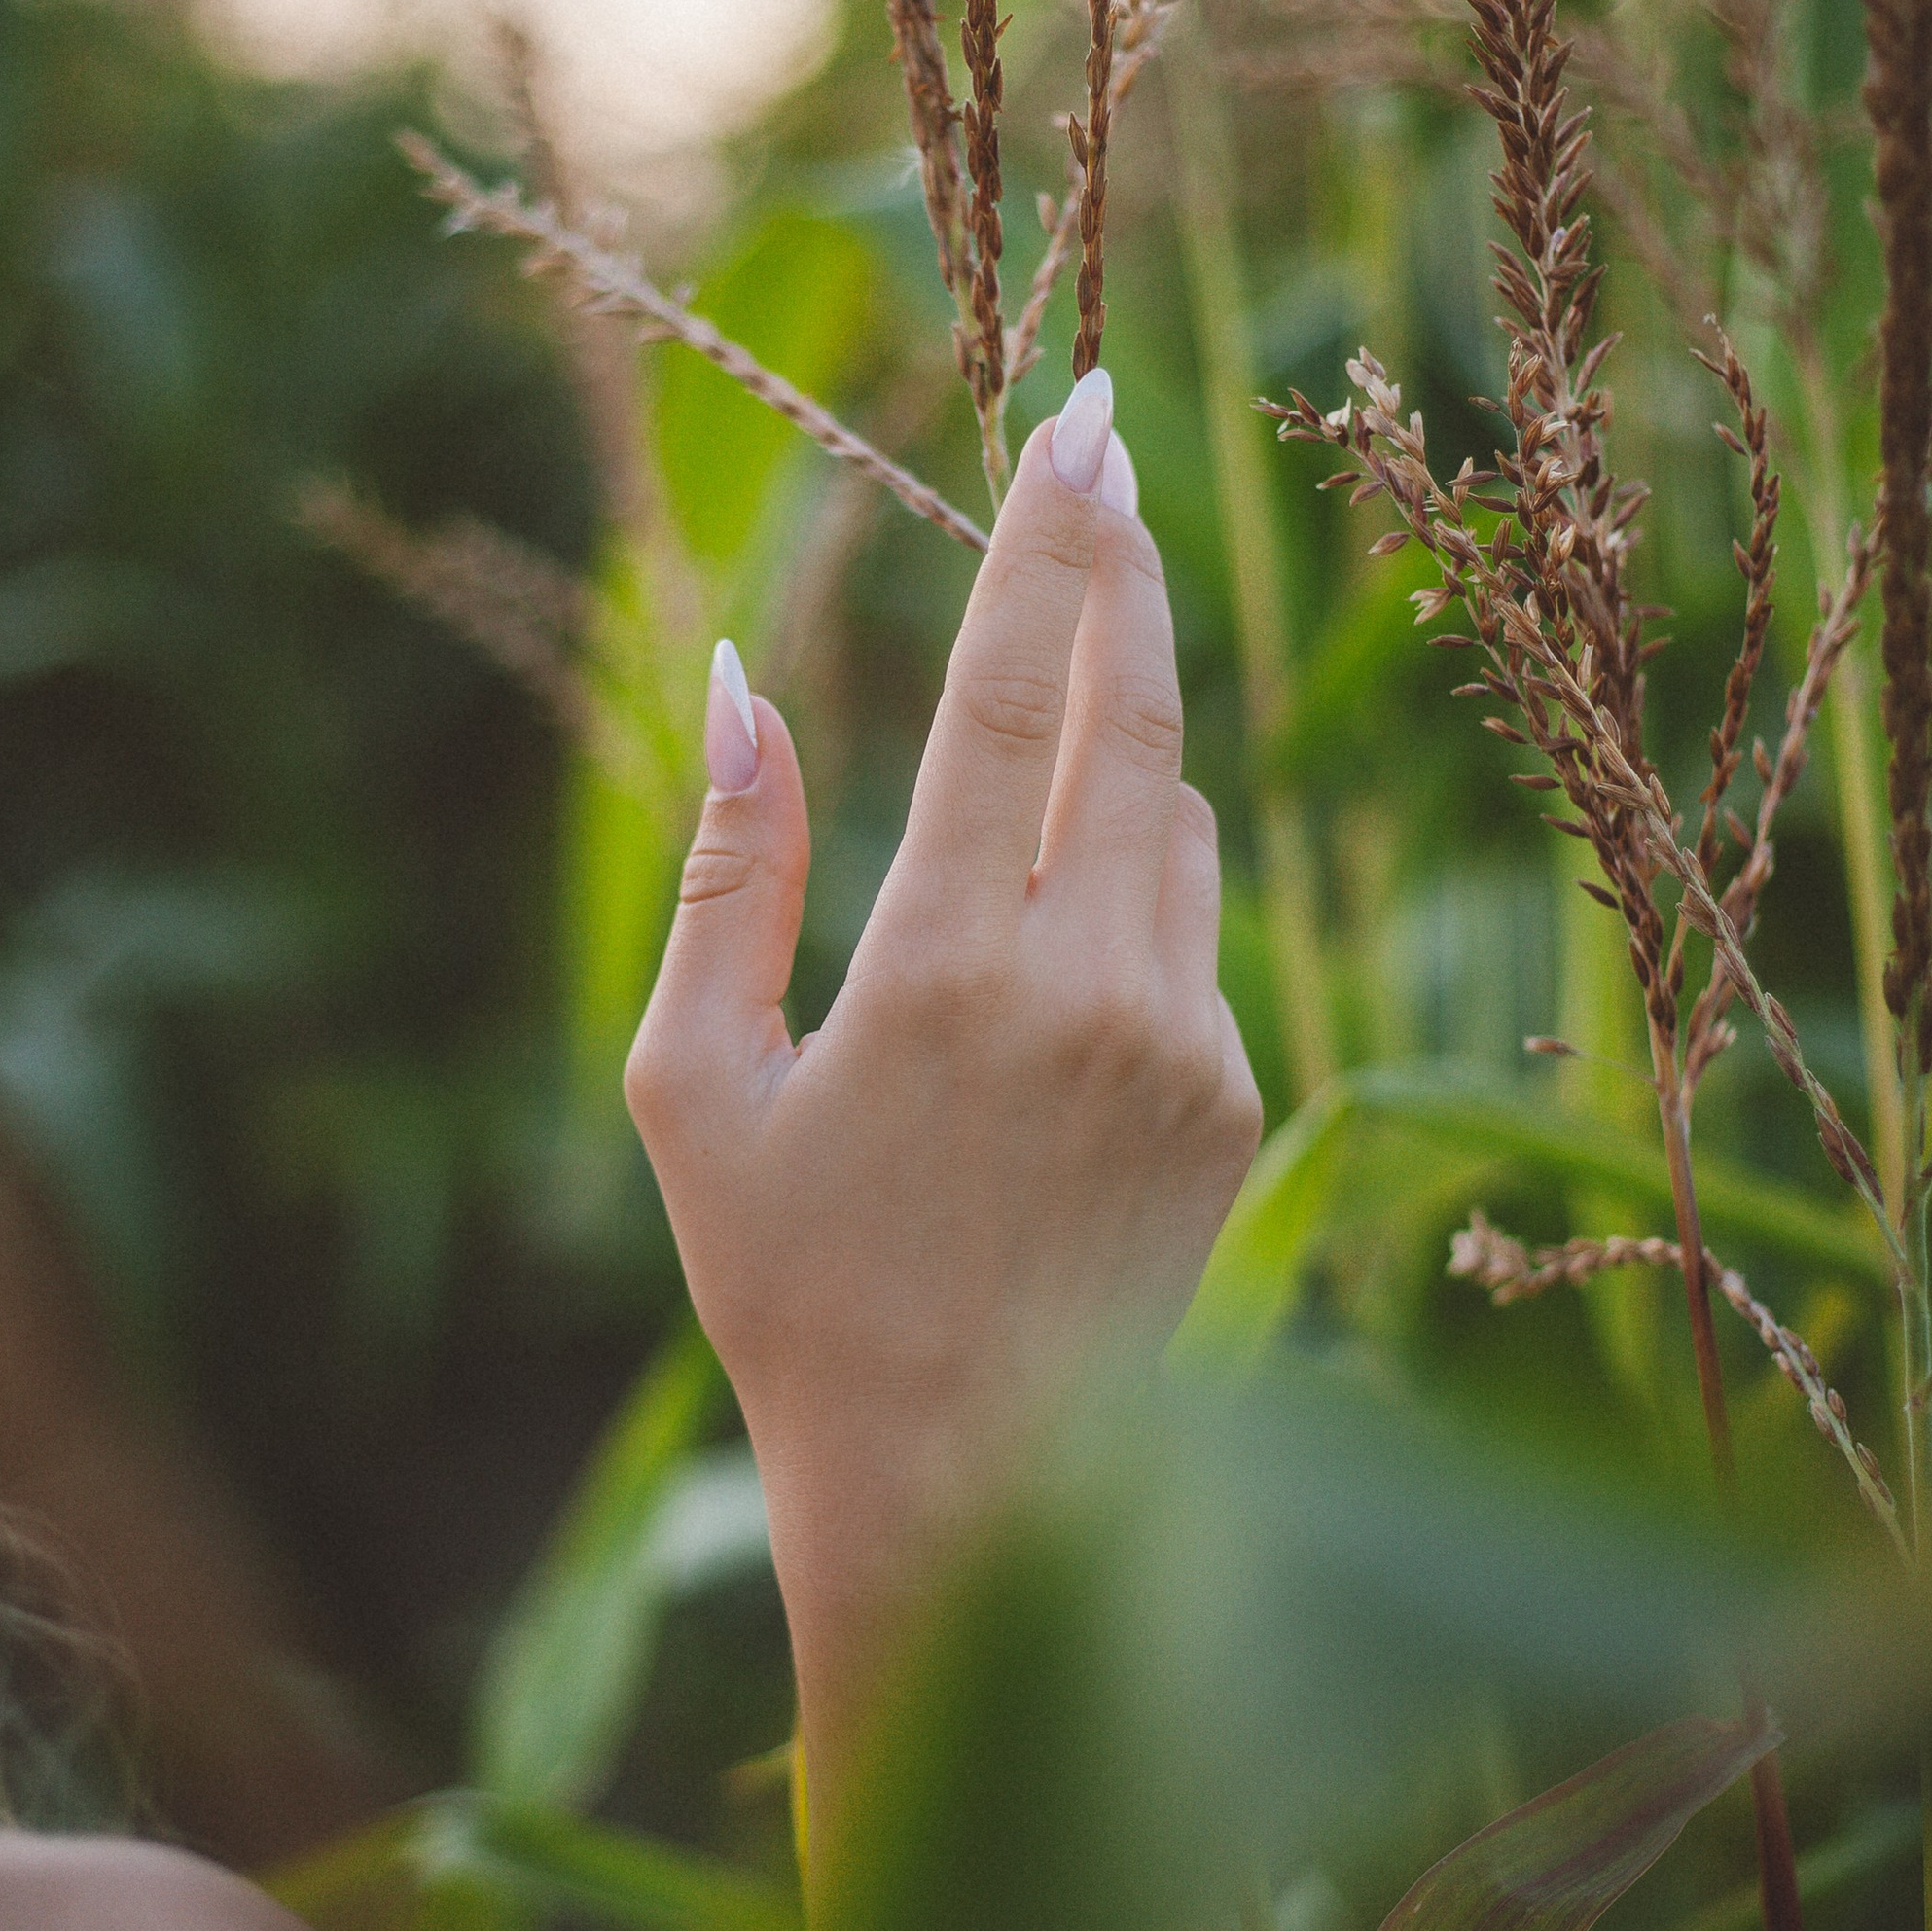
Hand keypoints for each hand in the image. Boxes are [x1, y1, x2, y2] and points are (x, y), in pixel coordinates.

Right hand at [625, 372, 1260, 1845]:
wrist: (979, 1503)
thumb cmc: (794, 1299)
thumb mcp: (692, 1090)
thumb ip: (727, 872)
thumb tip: (739, 679)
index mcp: (946, 974)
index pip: (1011, 696)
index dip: (1047, 545)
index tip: (1079, 427)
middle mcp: (1096, 989)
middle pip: (1132, 715)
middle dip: (1123, 568)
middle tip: (1112, 453)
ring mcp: (1190, 1043)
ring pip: (1175, 815)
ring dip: (1127, 721)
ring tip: (1069, 662)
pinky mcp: (1238, 1097)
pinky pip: (1192, 929)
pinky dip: (1135, 879)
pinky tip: (1059, 930)